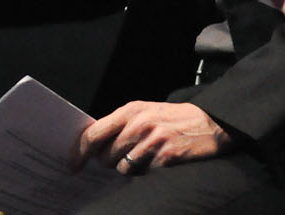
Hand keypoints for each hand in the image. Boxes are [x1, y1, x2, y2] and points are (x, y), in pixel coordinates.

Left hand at [72, 102, 231, 174]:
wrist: (211, 122)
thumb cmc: (173, 119)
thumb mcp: (146, 112)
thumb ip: (122, 125)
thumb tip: (94, 147)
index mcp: (131, 110)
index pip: (94, 133)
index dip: (79, 152)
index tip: (73, 166)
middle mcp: (139, 123)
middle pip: (106, 155)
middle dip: (109, 162)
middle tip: (124, 158)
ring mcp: (153, 140)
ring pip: (123, 168)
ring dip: (130, 169)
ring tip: (146, 157)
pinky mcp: (167, 155)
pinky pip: (144, 174)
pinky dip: (148, 172)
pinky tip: (160, 161)